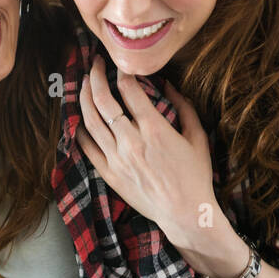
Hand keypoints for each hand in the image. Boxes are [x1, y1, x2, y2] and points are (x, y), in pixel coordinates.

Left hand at [77, 56, 219, 247]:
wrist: (185, 213)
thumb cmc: (195, 176)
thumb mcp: (198, 137)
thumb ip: (184, 107)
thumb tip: (169, 85)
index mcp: (154, 129)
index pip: (129, 90)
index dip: (123, 72)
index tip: (122, 64)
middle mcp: (131, 141)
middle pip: (103, 101)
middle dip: (97, 77)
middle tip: (95, 64)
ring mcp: (116, 158)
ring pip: (90, 121)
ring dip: (84, 97)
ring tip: (85, 83)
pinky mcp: (108, 174)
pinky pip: (87, 147)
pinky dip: (80, 129)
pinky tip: (80, 117)